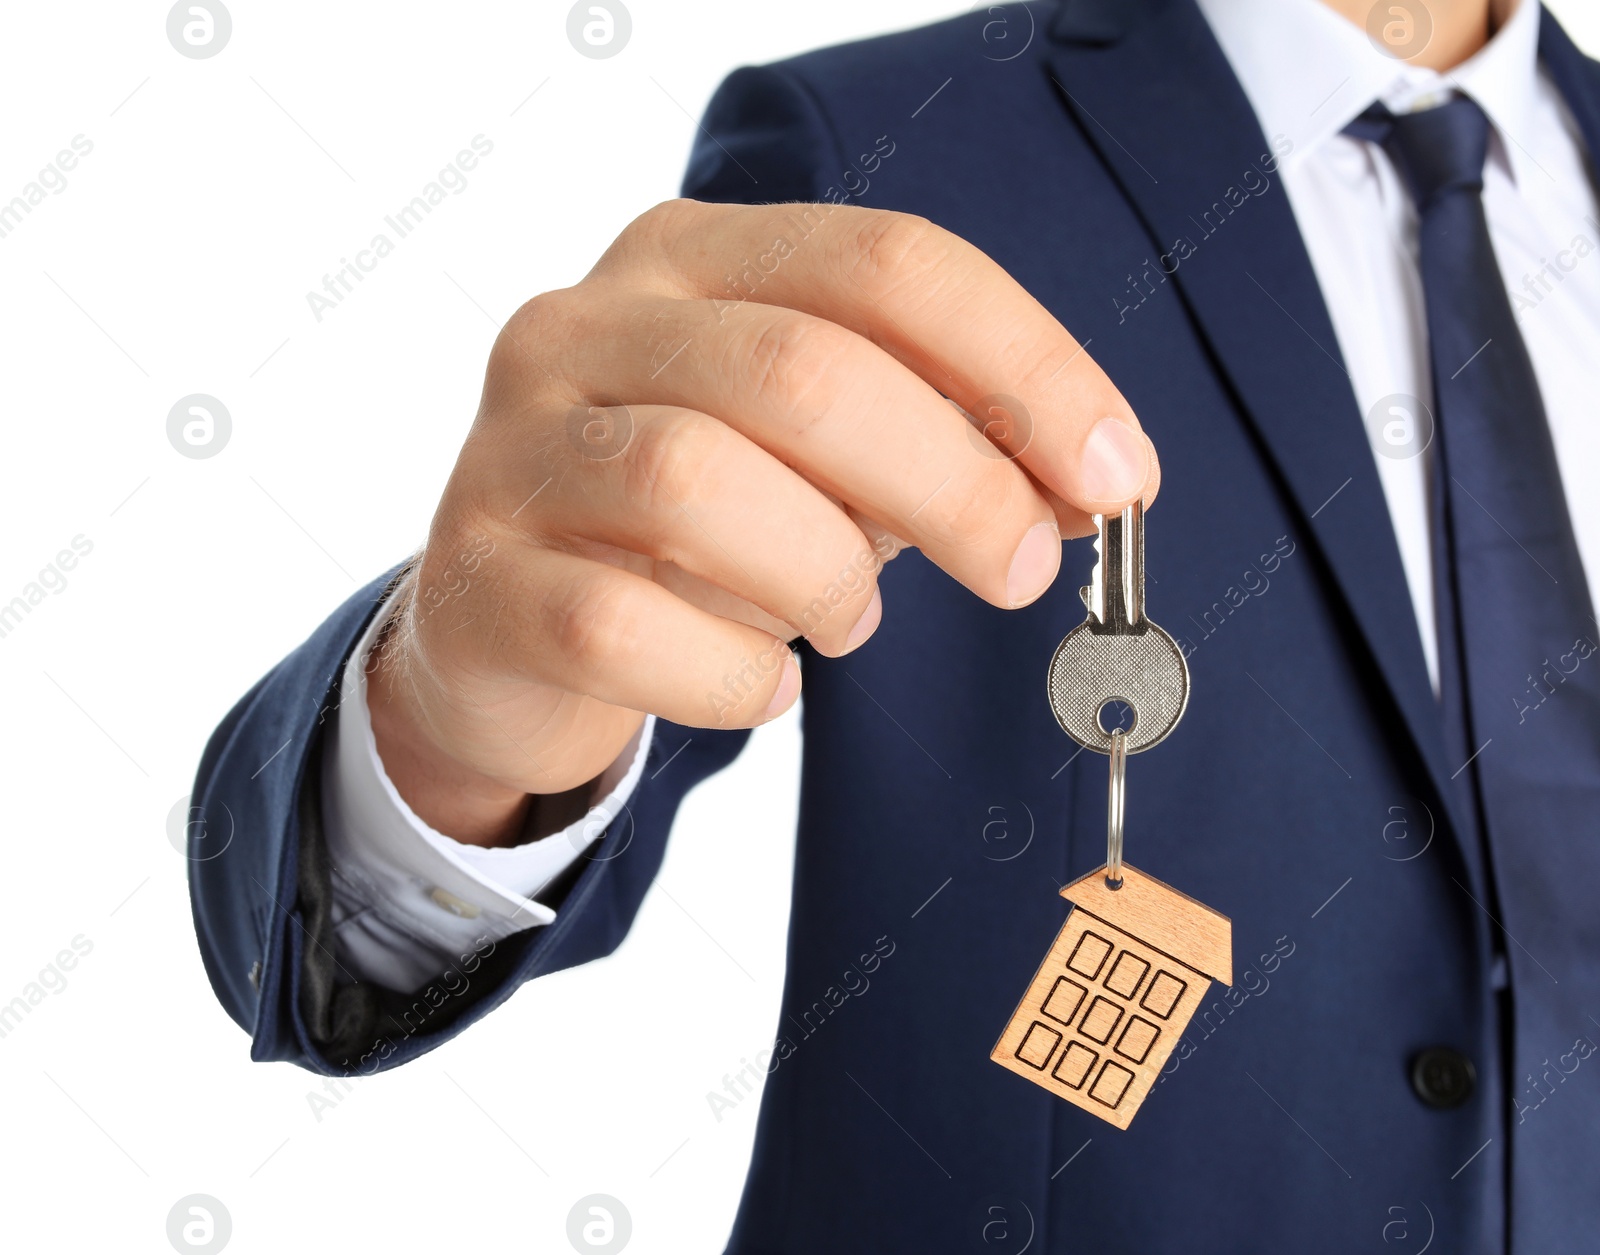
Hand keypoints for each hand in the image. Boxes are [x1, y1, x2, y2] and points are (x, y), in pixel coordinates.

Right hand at [367, 200, 1156, 843]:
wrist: (506, 628)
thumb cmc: (695, 532)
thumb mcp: (824, 461)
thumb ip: (938, 443)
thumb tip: (1092, 481)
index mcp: (689, 258)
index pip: (886, 264)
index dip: (1024, 366)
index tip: (1115, 475)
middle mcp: (584, 325)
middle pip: (804, 371)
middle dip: (953, 482)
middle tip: (1020, 570)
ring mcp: (515, 450)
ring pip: (699, 485)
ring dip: (822, 578)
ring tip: (848, 623)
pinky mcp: (475, 582)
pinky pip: (621, 628)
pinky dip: (728, 675)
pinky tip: (757, 683)